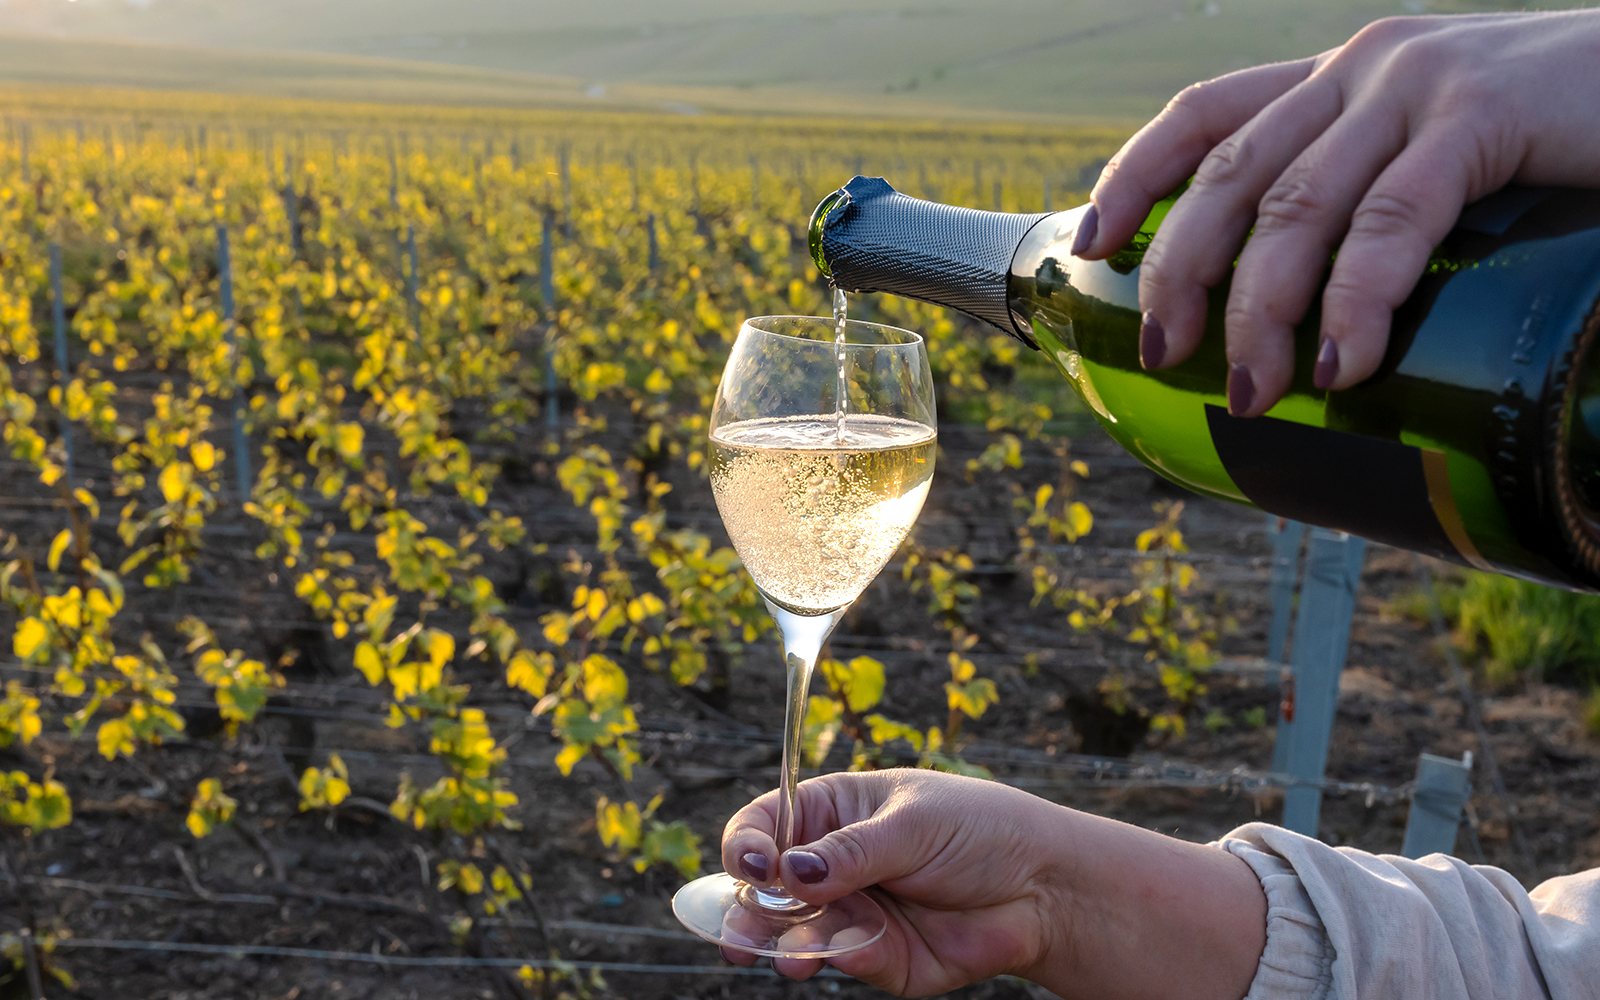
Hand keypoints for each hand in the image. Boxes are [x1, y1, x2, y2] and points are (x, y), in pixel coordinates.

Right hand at [719, 769, 1265, 998]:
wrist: (1044, 889)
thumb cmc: (980, 830)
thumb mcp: (914, 825)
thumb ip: (851, 852)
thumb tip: (789, 871)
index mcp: (834, 812)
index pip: (766, 824)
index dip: (746, 843)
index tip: (748, 864)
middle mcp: (833, 863)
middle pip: (767, 887)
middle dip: (748, 910)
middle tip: (736, 934)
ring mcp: (853, 911)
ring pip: (796, 931)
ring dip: (784, 944)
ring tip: (790, 956)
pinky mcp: (878, 956)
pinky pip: (844, 959)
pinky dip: (838, 957)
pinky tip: (844, 952)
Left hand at [1076, 10, 1599, 416]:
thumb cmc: (1563, 136)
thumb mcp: (1443, 155)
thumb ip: (1374, 203)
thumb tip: (1310, 324)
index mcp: (1340, 77)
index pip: (1203, 114)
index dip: (1134, 175)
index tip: (1090, 244)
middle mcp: (1362, 68)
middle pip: (1230, 174)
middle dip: (1182, 273)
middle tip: (1165, 357)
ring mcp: (1418, 84)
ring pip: (1298, 207)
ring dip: (1263, 312)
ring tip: (1257, 393)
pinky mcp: (1483, 112)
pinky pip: (1392, 220)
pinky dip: (1358, 299)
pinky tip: (1346, 363)